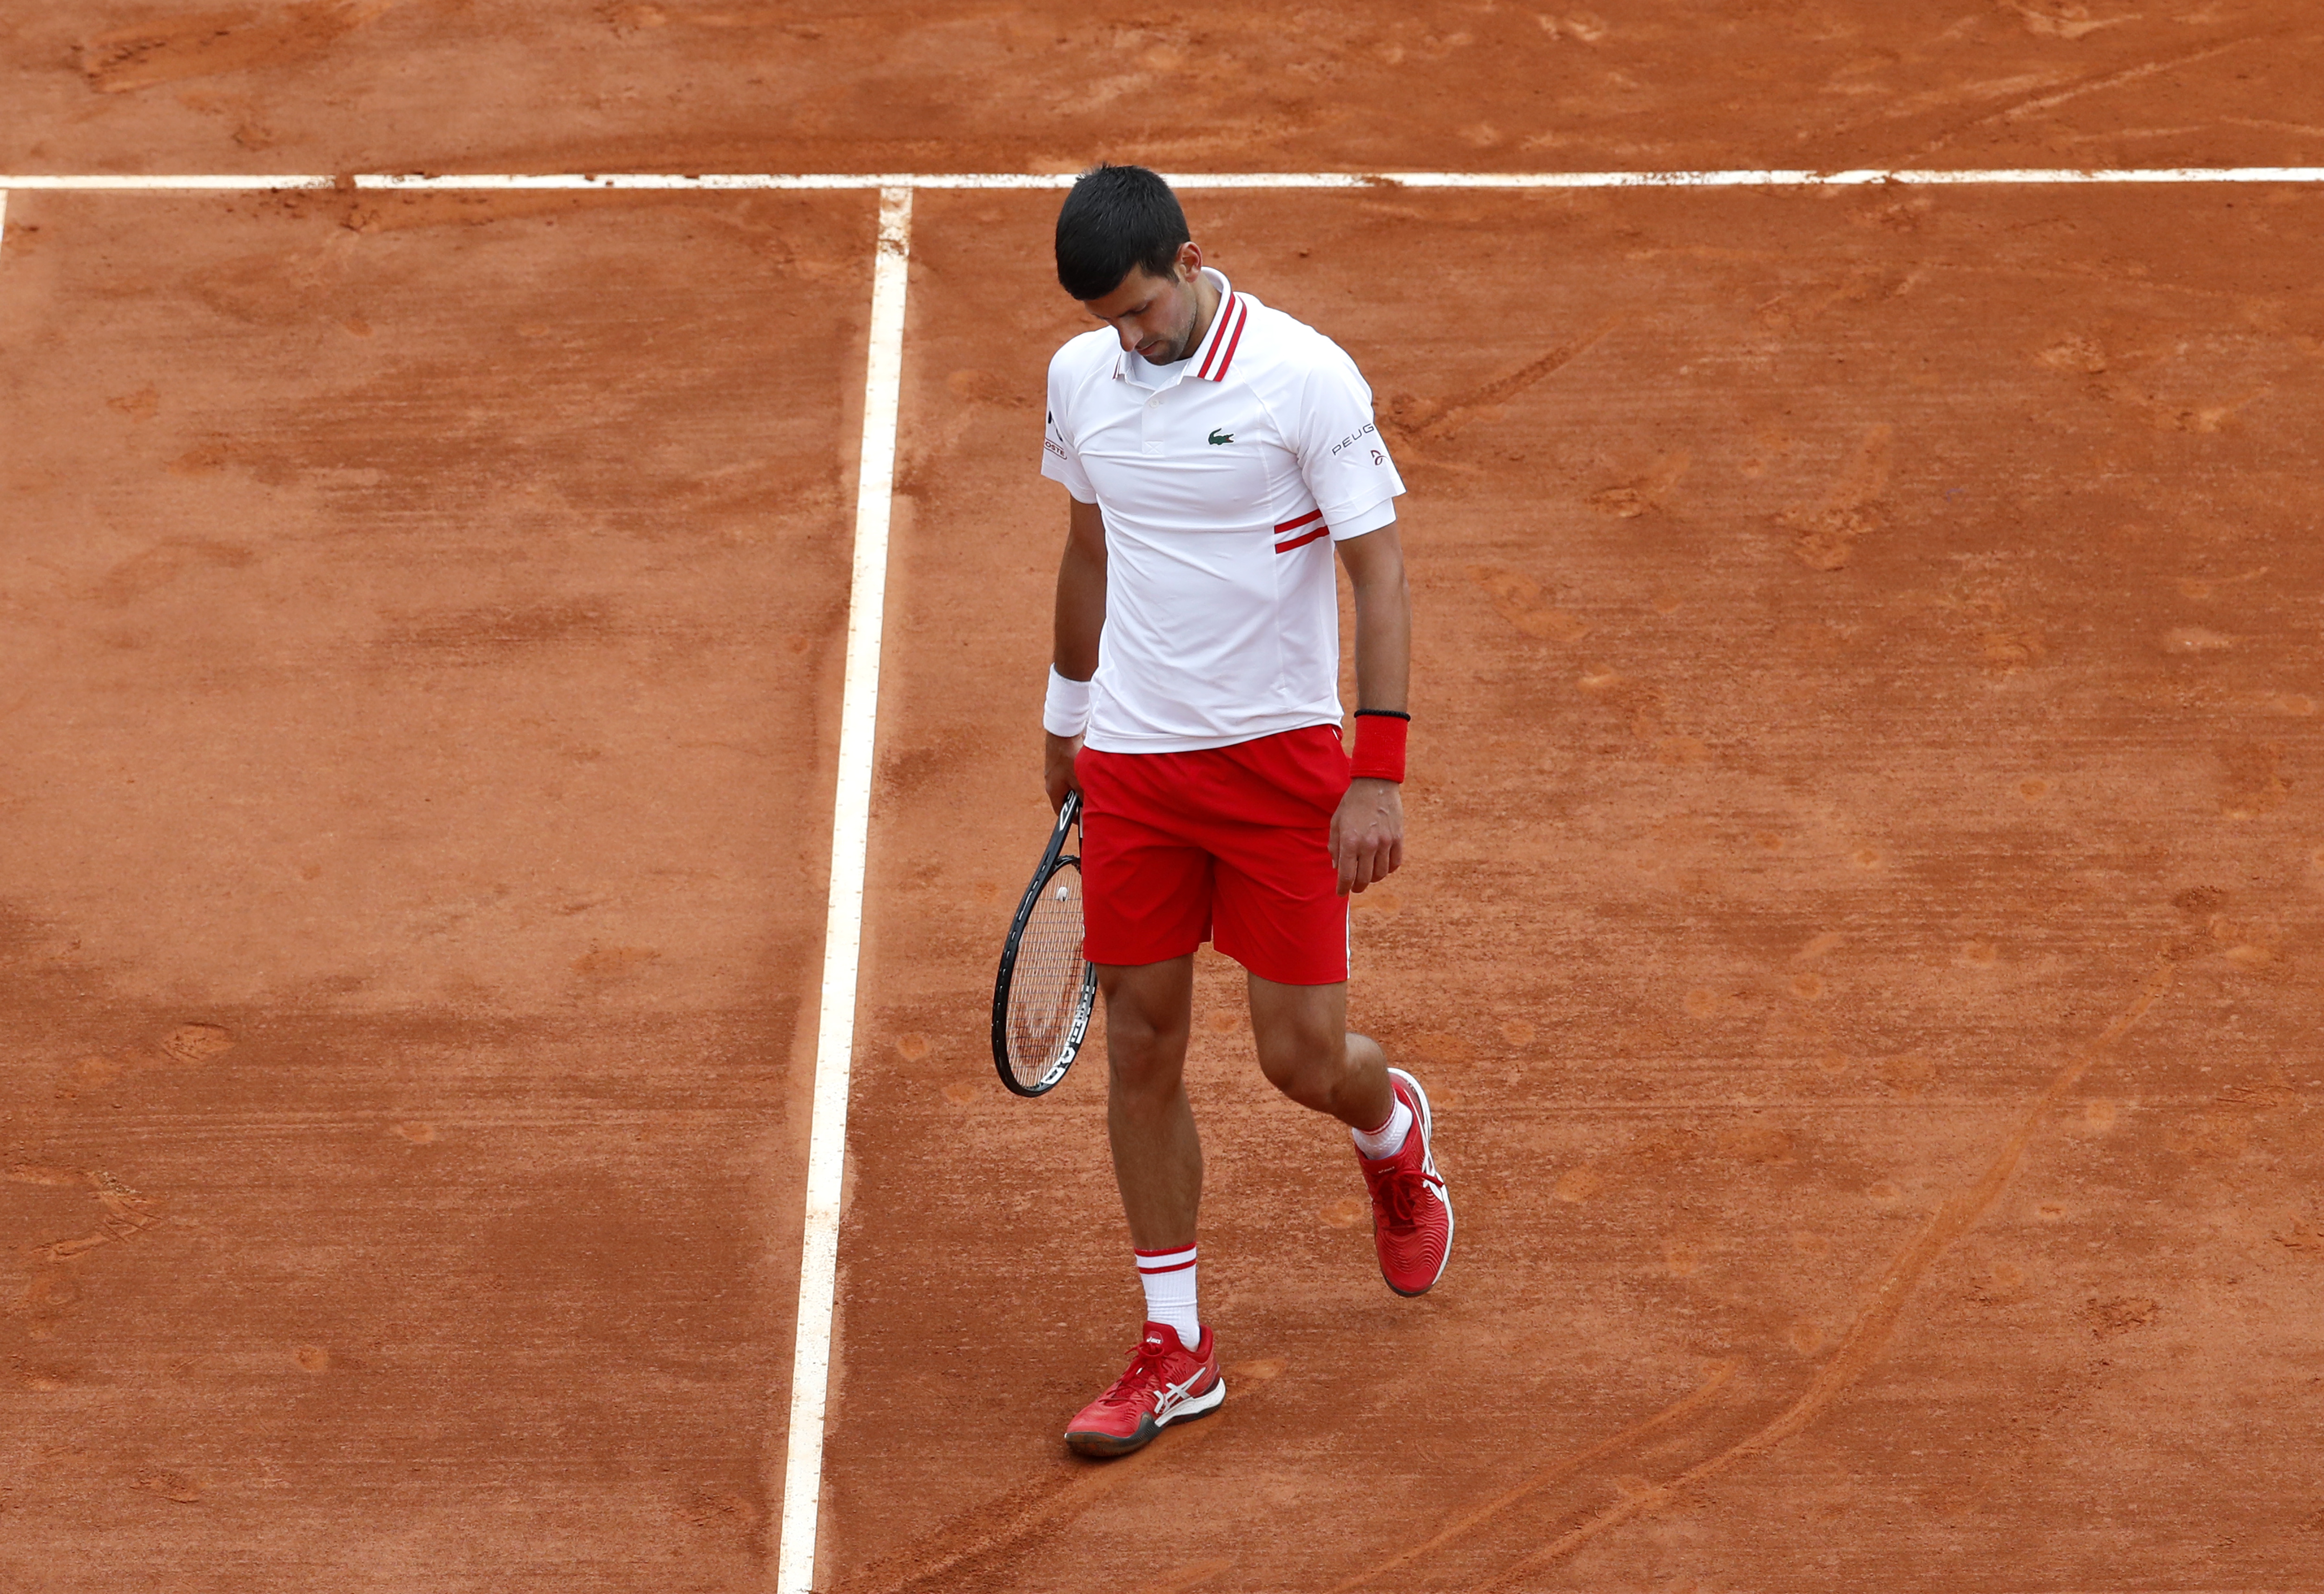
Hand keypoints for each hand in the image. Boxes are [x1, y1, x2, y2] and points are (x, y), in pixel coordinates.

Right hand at [1044, 731, 1084, 811]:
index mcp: (1054, 791)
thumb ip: (1084, 796)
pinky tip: (1085, 769)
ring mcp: (1053, 772)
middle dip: (1077, 800)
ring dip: (1078, 786)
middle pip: (1065, 797)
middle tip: (1090, 800)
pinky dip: (1076, 775)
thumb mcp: (1080, 780)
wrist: (1062, 734)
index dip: (1072, 816)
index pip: (1060, 810)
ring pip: (1068, 784)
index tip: (1082, 819)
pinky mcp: (1057, 762)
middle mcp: (1051, 782)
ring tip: (1089, 782)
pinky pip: (1067, 773)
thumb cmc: (1069, 758)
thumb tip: (1088, 807)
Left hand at [1331, 777, 1403, 895]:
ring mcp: (1386, 843)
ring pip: (1381, 874)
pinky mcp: (1398, 838)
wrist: (1375, 784)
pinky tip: (1381, 866)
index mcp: (1350, 842)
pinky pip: (1395, 863)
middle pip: (1364, 879)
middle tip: (1354, 886)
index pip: (1347, 875)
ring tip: (1367, 875)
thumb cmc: (1352, 803)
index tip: (1341, 893)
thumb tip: (1337, 868)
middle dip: (1357, 887)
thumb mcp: (1336, 823)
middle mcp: (1368, 845)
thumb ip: (1334, 847)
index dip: (1343, 888)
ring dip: (1372, 879)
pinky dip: (1387, 869)